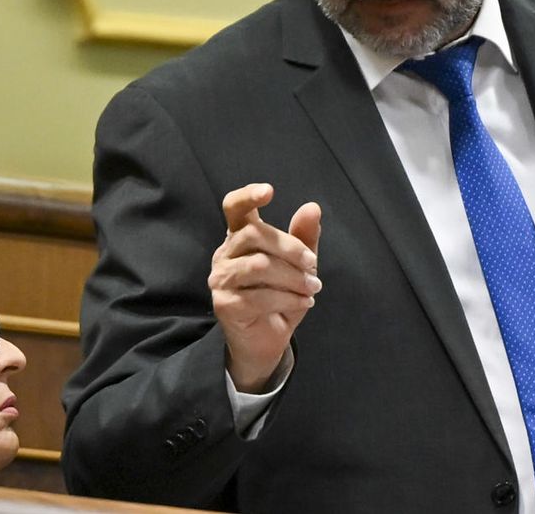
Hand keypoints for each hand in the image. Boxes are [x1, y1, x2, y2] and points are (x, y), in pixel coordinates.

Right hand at [209, 183, 322, 392]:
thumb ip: (304, 238)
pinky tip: (304, 303)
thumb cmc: (280, 297)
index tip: (269, 191)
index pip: (234, 207)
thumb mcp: (299, 267)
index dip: (248, 196)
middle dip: (290, 248)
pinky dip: (289, 298)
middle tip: (313, 265)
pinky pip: (259, 296)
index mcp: (240, 237)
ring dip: (292, 277)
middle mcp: (225, 254)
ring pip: (258, 265)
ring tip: (312, 288)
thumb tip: (312, 207)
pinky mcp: (225, 304)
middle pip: (253, 234)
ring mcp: (220, 279)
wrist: (267, 342)